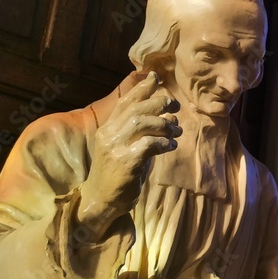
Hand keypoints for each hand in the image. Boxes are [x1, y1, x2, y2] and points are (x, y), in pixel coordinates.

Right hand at [76, 72, 181, 237]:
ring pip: (142, 122)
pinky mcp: (125, 162)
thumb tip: (168, 119)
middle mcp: (109, 133)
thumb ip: (141, 133)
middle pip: (136, 108)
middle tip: (175, 106)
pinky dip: (164, 143)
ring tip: (176, 132)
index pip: (125, 101)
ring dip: (164, 124)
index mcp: (108, 128)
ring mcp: (115, 147)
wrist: (101, 200)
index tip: (156, 78)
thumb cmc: (117, 175)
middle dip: (159, 103)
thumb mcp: (126, 148)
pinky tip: (171, 147)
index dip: (141, 88)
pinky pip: (148, 144)